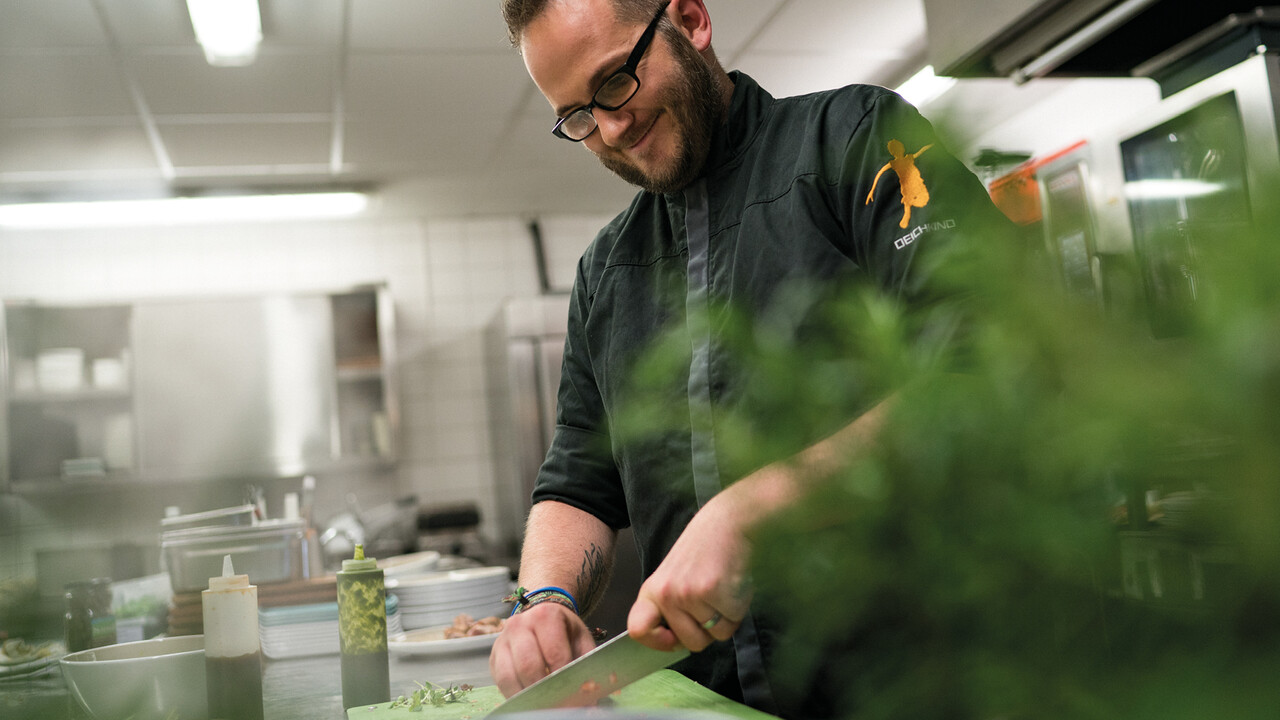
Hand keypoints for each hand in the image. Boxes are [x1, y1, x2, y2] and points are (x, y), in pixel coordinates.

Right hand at [489, 602, 597, 697]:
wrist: (543, 618)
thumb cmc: (564, 632)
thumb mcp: (581, 641)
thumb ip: (586, 665)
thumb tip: (591, 699)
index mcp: (546, 616)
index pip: (554, 653)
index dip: (563, 678)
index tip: (571, 694)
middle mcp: (519, 624)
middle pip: (528, 665)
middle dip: (543, 690)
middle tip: (557, 704)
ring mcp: (502, 640)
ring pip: (509, 676)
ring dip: (527, 695)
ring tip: (542, 704)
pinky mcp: (494, 657)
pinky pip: (500, 682)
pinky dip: (515, 695)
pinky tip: (529, 700)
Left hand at [626, 491, 754, 652]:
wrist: (729, 523)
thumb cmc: (705, 552)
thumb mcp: (675, 578)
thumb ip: (671, 609)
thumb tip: (675, 644)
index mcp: (652, 591)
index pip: (638, 630)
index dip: (657, 643)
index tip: (673, 639)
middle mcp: (666, 594)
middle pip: (690, 643)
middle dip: (708, 632)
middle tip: (713, 602)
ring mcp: (689, 594)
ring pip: (714, 636)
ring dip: (725, 619)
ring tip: (723, 589)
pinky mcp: (714, 592)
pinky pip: (732, 624)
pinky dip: (738, 611)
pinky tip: (734, 586)